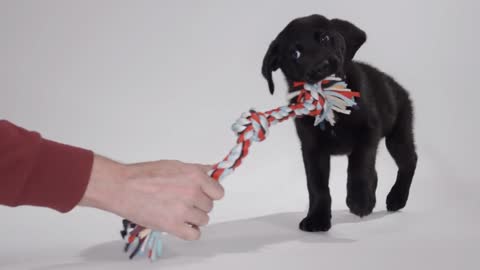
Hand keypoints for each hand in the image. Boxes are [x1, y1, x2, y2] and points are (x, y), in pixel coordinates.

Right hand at [79, 155, 223, 239]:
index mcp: (194, 176)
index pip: (218, 192)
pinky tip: (182, 226)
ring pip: (203, 220)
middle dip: (199, 205)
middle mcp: (192, 193)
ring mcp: (183, 210)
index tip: (204, 195)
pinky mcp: (172, 226)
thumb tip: (211, 171)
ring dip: (193, 218)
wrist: (122, 187)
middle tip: (184, 202)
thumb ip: (195, 170)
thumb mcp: (174, 165)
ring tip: (179, 212)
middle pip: (210, 206)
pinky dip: (190, 232)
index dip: (210, 194)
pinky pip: (194, 235)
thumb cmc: (143, 175)